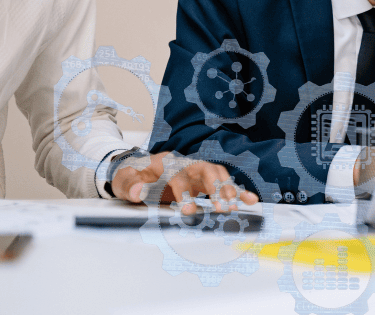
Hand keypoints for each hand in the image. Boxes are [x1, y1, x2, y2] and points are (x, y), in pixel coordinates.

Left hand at [111, 151, 259, 213]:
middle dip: (215, 188)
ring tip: (235, 207)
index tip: (188, 210)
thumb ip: (130, 186)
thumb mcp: (125, 179)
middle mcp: (187, 165)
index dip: (184, 193)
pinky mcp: (206, 181)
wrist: (140, 170)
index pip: (180, 176)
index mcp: (168, 163)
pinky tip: (250, 200)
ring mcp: (199, 172)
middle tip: (221, 208)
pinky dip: (238, 191)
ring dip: (228, 190)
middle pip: (207, 171)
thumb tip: (139, 192)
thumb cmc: (134, 175)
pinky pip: (225, 184)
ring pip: (219, 176)